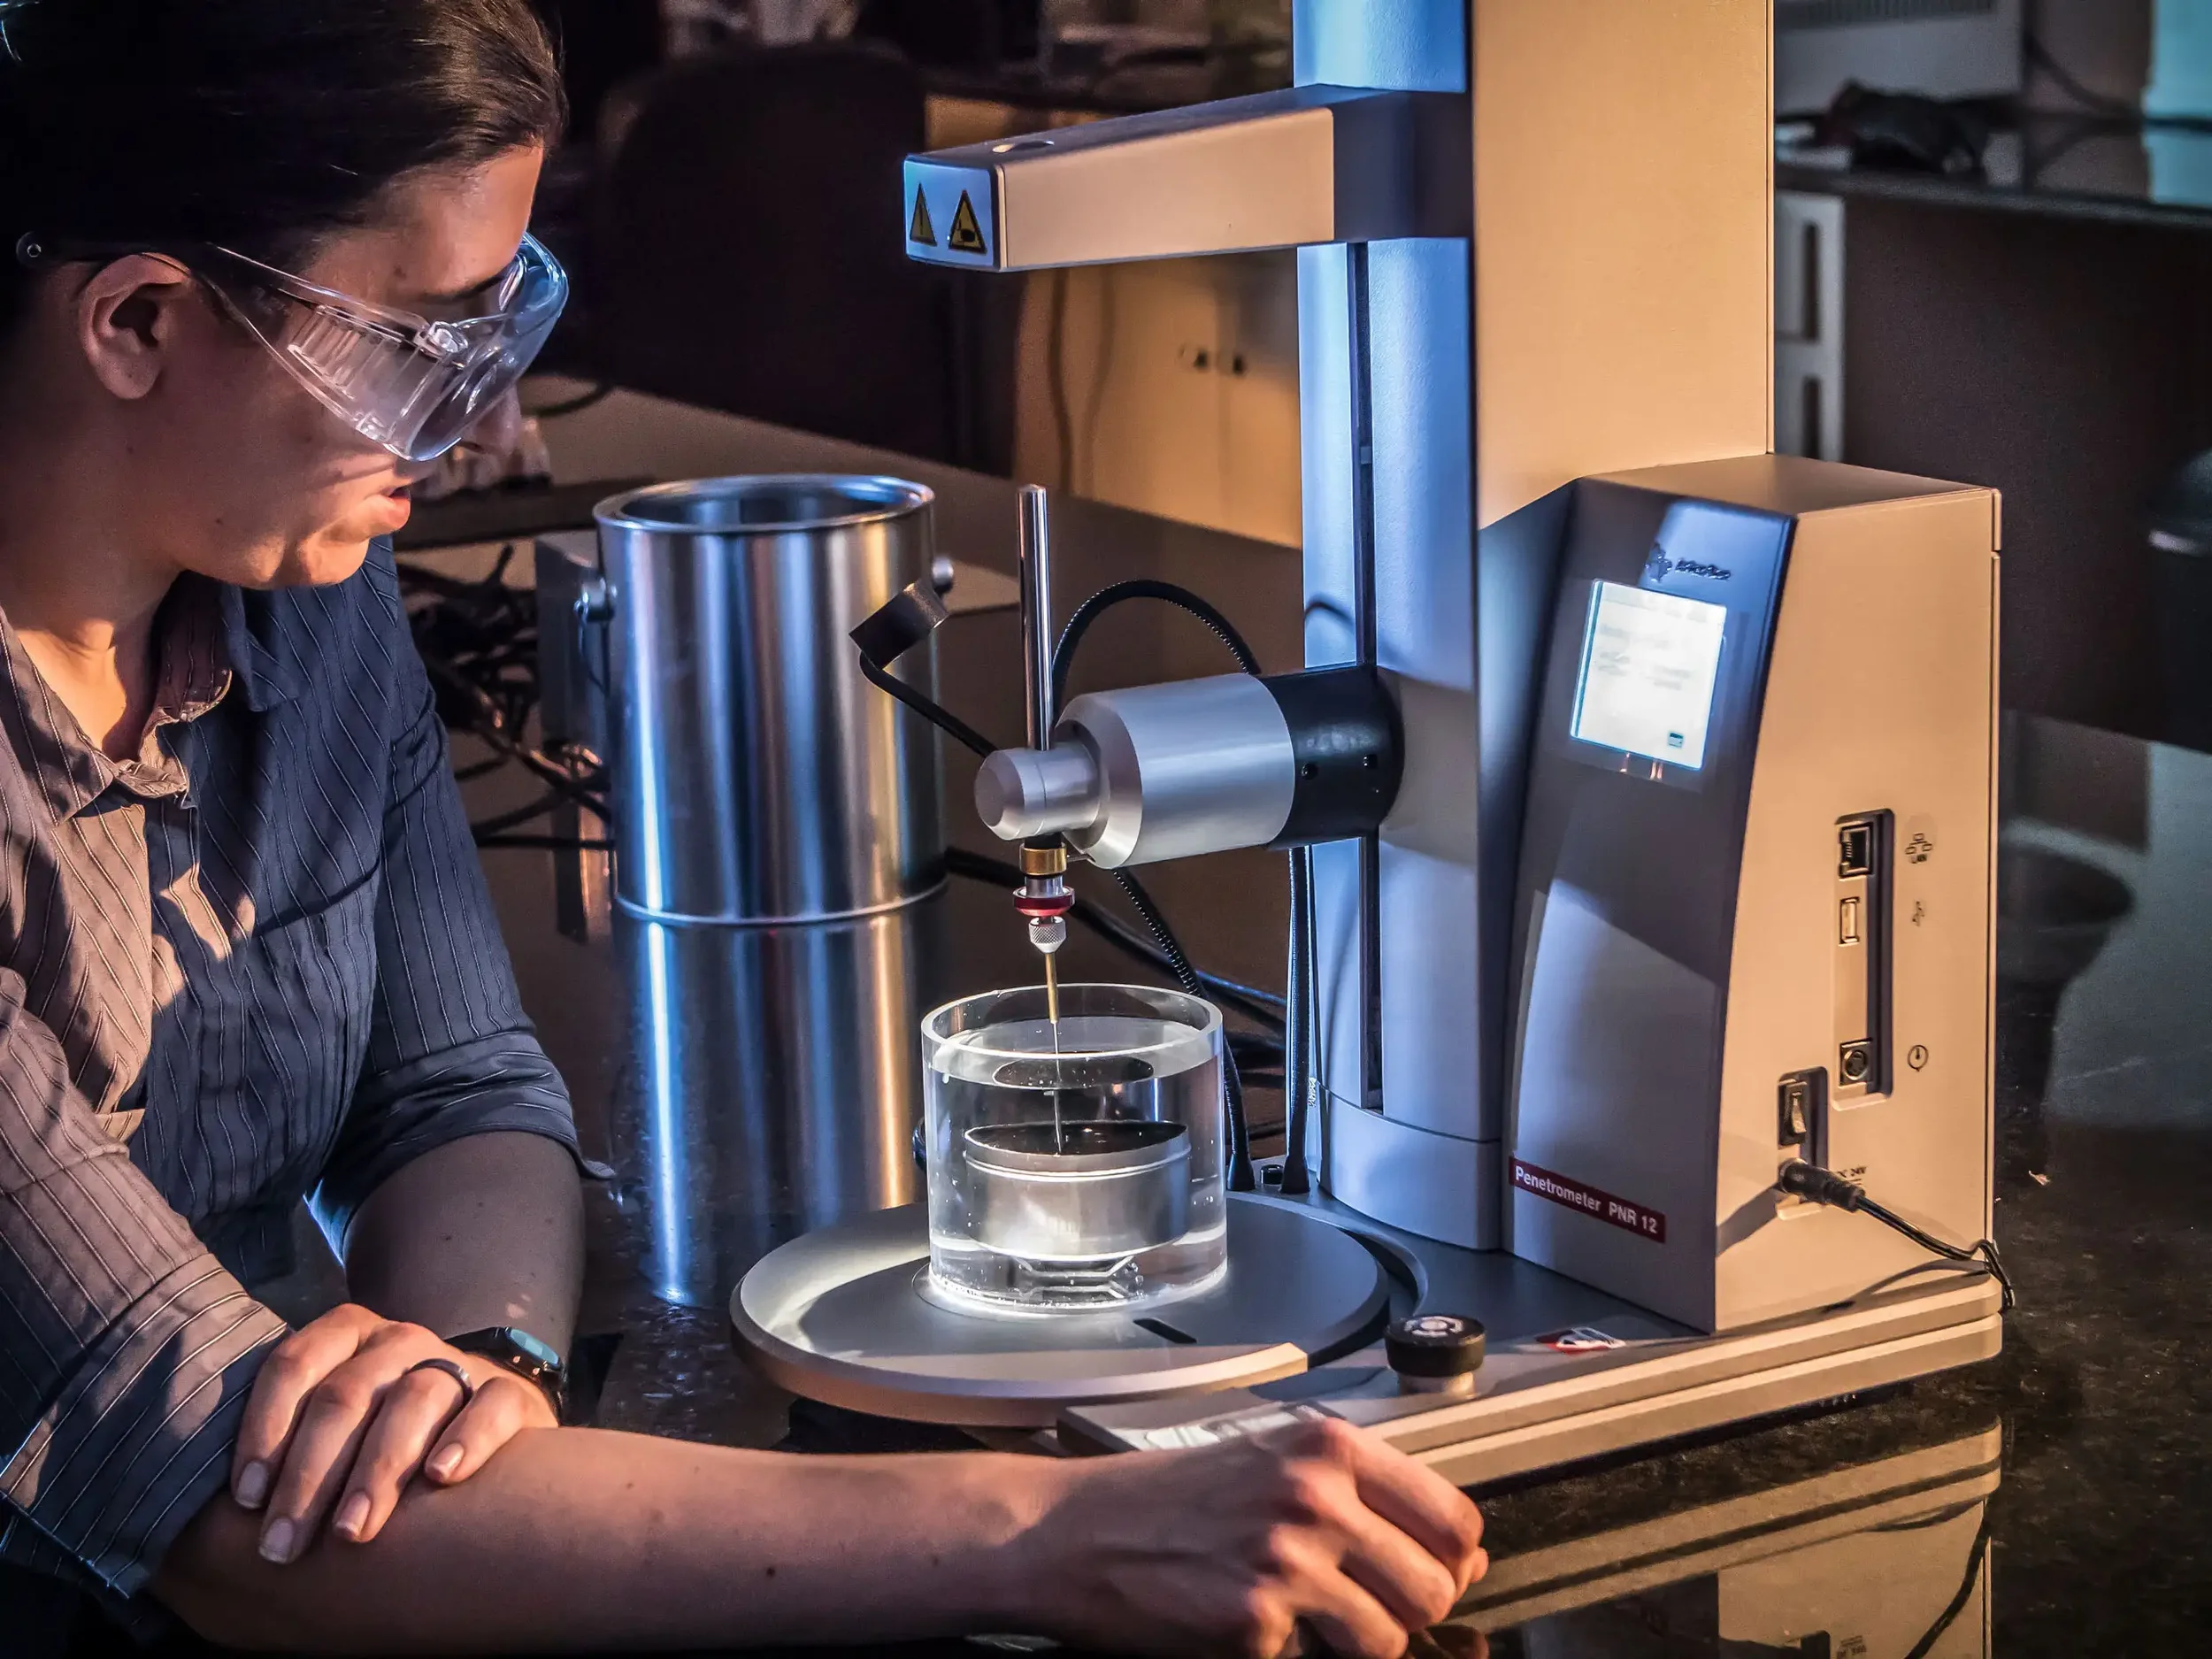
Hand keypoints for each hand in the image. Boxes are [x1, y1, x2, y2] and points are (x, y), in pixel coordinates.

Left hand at [230, 1304, 557, 1562]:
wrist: (478, 1415)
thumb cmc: (376, 1432)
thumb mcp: (330, 1419)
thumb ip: (288, 1437)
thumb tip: (215, 1504)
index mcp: (346, 1335)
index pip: (294, 1365)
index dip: (265, 1429)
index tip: (246, 1501)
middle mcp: (399, 1340)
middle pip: (347, 1395)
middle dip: (309, 1475)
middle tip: (283, 1545)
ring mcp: (456, 1362)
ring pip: (416, 1399)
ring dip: (378, 1469)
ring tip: (352, 1531)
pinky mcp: (508, 1393)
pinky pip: (491, 1406)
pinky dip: (467, 1438)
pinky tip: (441, 1478)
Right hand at [1025, 1414, 1486, 1657]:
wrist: (1072, 1531)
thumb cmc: (1170, 1497)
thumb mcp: (1273, 1465)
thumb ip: (1367, 1500)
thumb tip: (1462, 1560)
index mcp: (1329, 1447)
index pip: (1453, 1517)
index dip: (1453, 1560)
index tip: (1431, 1573)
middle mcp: (1317, 1496)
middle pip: (1434, 1585)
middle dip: (1410, 1612)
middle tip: (1361, 1609)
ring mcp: (1287, 1561)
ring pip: (1389, 1637)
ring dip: (1359, 1645)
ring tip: (1309, 1624)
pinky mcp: (1255, 1624)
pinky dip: (1292, 1656)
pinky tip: (1249, 1627)